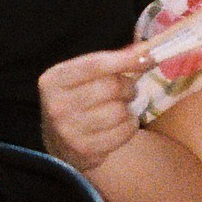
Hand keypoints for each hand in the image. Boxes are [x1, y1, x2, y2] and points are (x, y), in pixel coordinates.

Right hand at [39, 42, 151, 172]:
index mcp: (53, 81)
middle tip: (128, 90)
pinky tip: (119, 125)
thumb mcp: (81, 77)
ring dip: (128, 108)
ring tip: (120, 108)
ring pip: (120, 111)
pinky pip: (124, 132)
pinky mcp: (86, 150)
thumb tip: (145, 51)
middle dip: (128, 87)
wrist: (60, 142)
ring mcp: (69, 131)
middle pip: (111, 88)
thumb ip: (110, 62)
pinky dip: (129, 126)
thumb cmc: (78, 100)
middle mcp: (57, 105)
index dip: (124, 59)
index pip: (94, 64)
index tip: (148, 57)